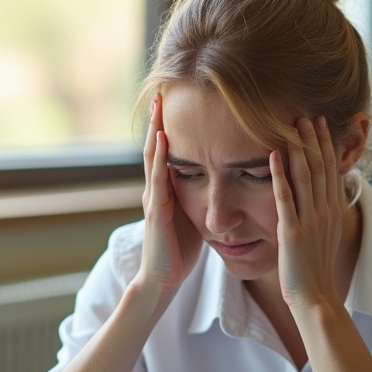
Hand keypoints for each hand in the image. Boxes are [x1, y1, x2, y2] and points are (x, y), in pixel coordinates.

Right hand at [136, 93, 202, 298]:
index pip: (169, 151)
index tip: (179, 101)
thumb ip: (199, 198)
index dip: (172, 127)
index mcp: (167, 190)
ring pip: (153, 157)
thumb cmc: (180, 252)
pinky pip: (157, 179)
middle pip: (157, 147)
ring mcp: (153, 198)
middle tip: (164, 90)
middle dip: (160, 120)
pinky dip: (159, 157)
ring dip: (156, 129)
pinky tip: (163, 139)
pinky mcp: (155, 211)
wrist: (164, 280)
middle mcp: (156, 189)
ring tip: (160, 104)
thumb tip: (218, 181)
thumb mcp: (193, 217)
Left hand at [269, 115, 344, 311]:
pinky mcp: (292, 233)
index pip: (331, 170)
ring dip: (300, 148)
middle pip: (321, 167)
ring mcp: (310, 221)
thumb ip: (321, 214)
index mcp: (333, 212)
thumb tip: (320, 197)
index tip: (321, 123)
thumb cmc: (315, 271)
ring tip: (293, 124)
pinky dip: (279, 175)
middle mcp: (325, 212)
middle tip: (308, 114)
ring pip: (306, 177)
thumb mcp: (324, 237)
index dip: (326, 145)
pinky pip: (285, 198)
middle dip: (315, 139)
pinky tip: (273, 155)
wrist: (315, 298)